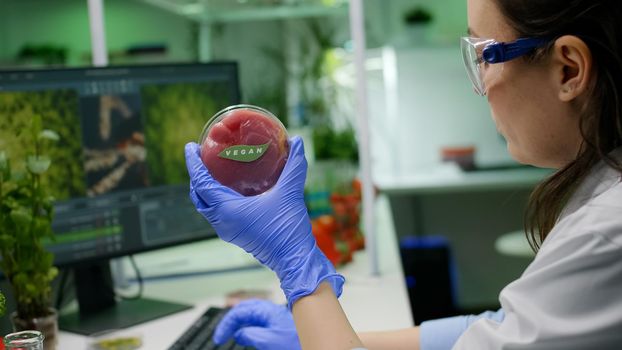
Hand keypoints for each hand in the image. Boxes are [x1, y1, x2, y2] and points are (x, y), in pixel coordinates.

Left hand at [185, 136, 343, 307]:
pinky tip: (228, 189)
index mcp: (227, 210)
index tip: (190, 147)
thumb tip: (297, 140)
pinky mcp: (236, 234)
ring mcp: (227, 230)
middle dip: (195, 175)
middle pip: (198, 196)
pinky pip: (216, 213)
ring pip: (206, 207)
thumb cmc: (288, 230)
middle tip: (199, 155)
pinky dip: (214, 198)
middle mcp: (222, 221)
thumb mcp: (291, 193)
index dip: (193, 163)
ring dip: (204, 188)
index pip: (201, 183)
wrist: (294, 260)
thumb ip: (294, 165)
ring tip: (210, 170)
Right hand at [214, 299, 299, 349]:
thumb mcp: (270, 341)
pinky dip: (247, 325)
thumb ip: (252, 335)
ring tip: (229, 332)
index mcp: (266, 311)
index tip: (219, 338)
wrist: (315, 340)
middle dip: (230, 320)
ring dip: (238, 321)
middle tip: (221, 335)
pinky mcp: (278, 322)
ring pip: (250, 313)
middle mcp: (270, 310)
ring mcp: (274, 315)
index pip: (239, 312)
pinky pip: (258, 319)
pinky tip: (245, 332)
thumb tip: (239, 333)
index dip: (226, 324)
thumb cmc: (297, 341)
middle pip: (244, 309)